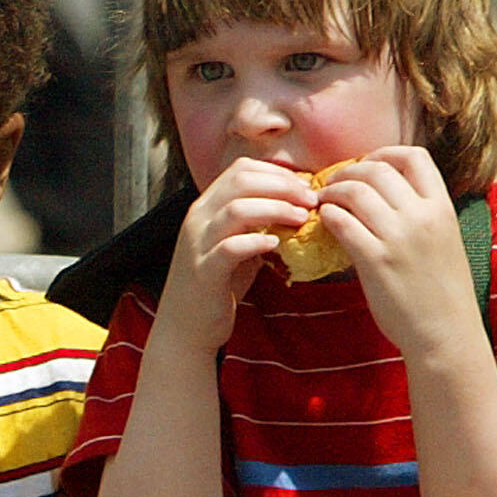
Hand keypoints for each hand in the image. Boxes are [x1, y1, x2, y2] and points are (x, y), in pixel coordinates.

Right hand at [156, 158, 311, 351]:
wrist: (184, 327)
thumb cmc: (218, 285)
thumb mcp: (237, 244)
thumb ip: (257, 222)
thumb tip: (299, 205)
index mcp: (206, 207)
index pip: (240, 169)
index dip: (277, 173)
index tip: (305, 187)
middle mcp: (198, 219)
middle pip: (241, 181)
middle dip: (283, 186)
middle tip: (311, 200)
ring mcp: (198, 244)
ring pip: (237, 209)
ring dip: (276, 209)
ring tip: (301, 219)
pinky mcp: (204, 272)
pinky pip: (231, 248)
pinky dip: (257, 242)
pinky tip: (275, 244)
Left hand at [308, 147, 478, 358]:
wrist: (445, 332)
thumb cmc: (443, 291)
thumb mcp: (444, 240)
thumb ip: (422, 214)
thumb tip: (387, 196)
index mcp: (442, 207)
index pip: (415, 156)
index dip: (384, 153)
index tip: (367, 164)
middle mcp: (422, 216)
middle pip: (377, 169)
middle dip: (348, 171)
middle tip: (332, 184)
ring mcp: (398, 237)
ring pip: (355, 191)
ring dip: (332, 192)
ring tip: (322, 202)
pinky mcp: (374, 260)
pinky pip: (341, 222)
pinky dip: (327, 216)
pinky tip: (323, 222)